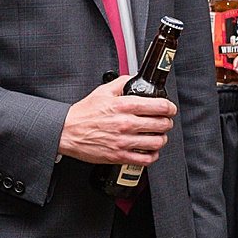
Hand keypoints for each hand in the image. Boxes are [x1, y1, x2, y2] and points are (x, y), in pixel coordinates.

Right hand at [60, 76, 177, 167]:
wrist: (68, 131)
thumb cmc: (84, 113)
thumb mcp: (103, 91)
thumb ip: (121, 82)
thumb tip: (134, 78)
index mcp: (124, 105)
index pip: (159, 106)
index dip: (169, 107)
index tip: (170, 108)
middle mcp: (126, 123)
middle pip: (162, 124)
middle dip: (167, 122)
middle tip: (165, 122)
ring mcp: (124, 141)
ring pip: (157, 142)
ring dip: (162, 138)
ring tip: (159, 136)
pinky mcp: (120, 156)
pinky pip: (146, 159)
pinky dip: (153, 155)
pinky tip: (150, 150)